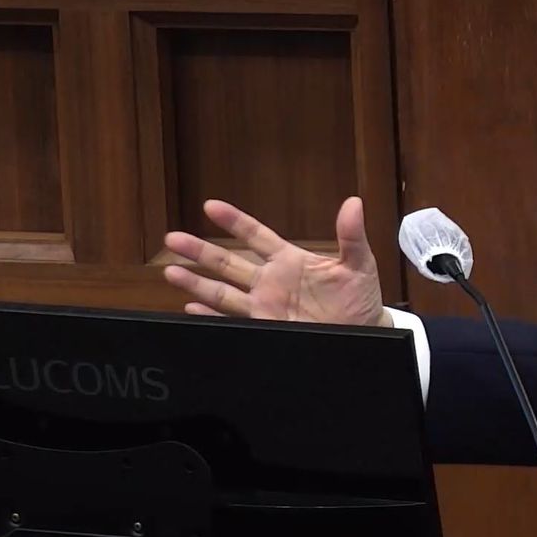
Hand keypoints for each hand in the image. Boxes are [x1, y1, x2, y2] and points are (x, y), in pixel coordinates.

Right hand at [162, 197, 389, 326]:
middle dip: (200, 251)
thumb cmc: (360, 297)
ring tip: (171, 271)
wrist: (365, 333)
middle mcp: (271, 282)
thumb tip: (353, 203)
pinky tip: (191, 310)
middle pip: (228, 262)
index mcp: (289, 261)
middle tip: (173, 238)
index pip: (255, 236)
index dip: (234, 222)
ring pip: (223, 292)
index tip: (210, 206)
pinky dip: (211, 317)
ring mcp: (266, 306)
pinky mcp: (266, 326)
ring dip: (197, 283)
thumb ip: (351, 235)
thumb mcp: (359, 264)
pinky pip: (233, 321)